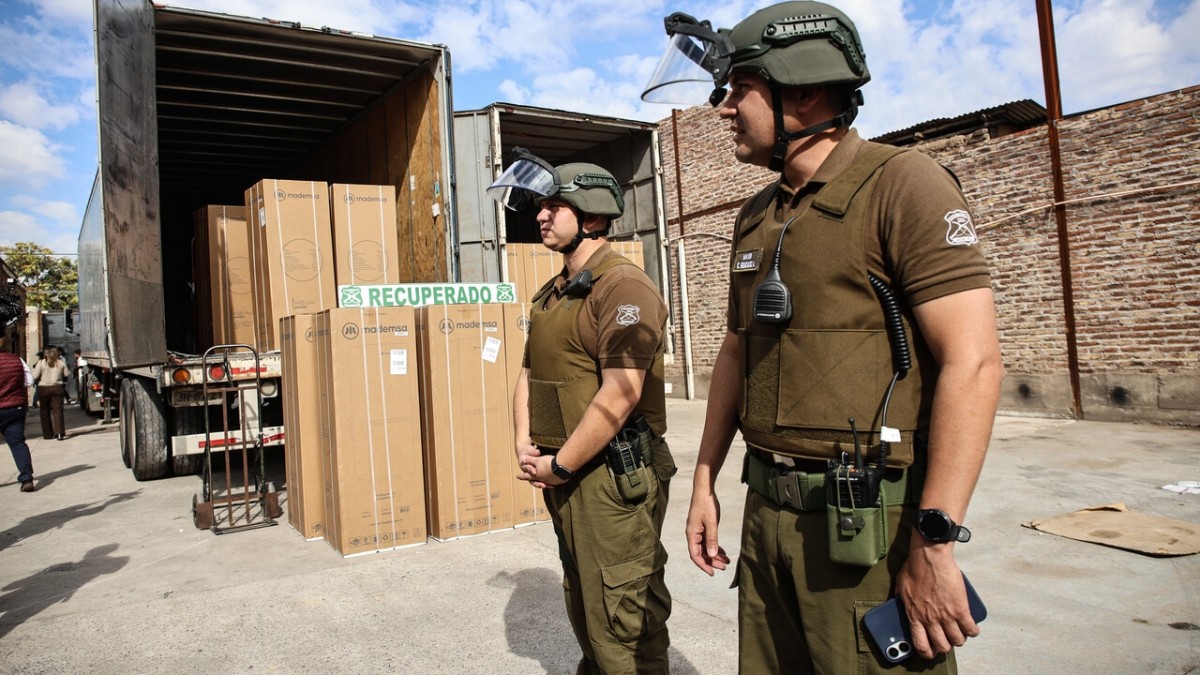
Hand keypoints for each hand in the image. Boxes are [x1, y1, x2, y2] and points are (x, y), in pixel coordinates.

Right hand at [515, 441, 545, 487]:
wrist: (526, 453)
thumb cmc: (528, 451)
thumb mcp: (530, 450)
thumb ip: (534, 452)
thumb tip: (537, 452)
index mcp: (523, 466)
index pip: (527, 469)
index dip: (531, 470)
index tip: (535, 472)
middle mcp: (527, 472)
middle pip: (531, 480)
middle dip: (537, 483)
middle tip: (543, 485)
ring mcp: (532, 475)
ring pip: (536, 482)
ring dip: (541, 484)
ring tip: (548, 486)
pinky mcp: (537, 476)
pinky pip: (540, 481)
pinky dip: (545, 483)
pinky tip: (552, 485)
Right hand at [685, 489, 728, 575]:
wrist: (704, 490)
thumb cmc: (706, 504)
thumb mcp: (712, 522)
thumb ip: (712, 539)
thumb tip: (712, 555)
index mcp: (692, 534)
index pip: (695, 555)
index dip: (703, 565)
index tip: (713, 573)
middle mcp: (693, 534)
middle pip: (701, 553)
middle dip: (712, 561)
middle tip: (724, 567)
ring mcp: (697, 531)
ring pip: (705, 548)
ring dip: (715, 555)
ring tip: (727, 561)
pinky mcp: (702, 527)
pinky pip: (707, 541)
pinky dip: (715, 547)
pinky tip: (723, 552)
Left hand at [895, 540, 979, 659]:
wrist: (930, 555)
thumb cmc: (914, 567)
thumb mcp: (900, 586)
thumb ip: (900, 599)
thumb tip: (898, 603)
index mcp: (915, 616)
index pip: (921, 644)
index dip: (927, 652)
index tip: (930, 651)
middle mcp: (931, 619)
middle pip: (942, 646)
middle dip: (945, 646)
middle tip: (947, 640)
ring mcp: (947, 615)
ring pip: (958, 640)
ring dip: (959, 639)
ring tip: (959, 633)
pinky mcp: (961, 608)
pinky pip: (971, 628)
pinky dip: (973, 631)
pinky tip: (972, 628)